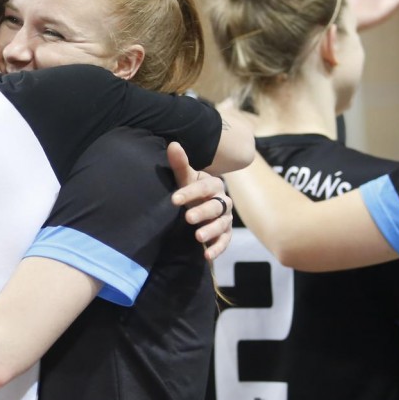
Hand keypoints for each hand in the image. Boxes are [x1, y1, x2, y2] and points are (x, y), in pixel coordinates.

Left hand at [167, 142, 233, 261]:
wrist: (198, 206)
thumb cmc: (190, 191)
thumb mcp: (184, 178)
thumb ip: (179, 164)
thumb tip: (173, 144)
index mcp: (213, 185)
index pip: (203, 187)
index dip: (189, 193)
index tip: (174, 199)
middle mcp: (223, 201)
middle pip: (215, 206)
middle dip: (202, 212)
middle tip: (188, 218)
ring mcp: (225, 218)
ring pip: (222, 224)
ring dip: (211, 230)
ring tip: (198, 237)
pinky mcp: (225, 234)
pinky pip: (225, 241)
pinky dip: (217, 249)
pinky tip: (207, 256)